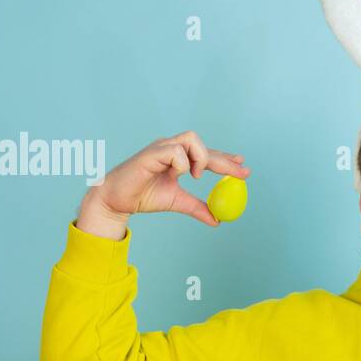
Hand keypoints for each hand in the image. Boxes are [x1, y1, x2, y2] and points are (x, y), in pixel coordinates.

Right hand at [77, 131, 250, 237]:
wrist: (117, 201)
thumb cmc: (144, 197)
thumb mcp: (177, 202)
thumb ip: (197, 207)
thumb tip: (217, 220)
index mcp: (176, 158)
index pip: (205, 154)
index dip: (225, 159)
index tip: (242, 166)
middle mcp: (169, 148)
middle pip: (203, 146)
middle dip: (224, 160)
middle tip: (241, 172)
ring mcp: (160, 148)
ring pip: (191, 139)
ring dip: (200, 158)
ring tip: (196, 176)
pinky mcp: (151, 153)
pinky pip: (175, 152)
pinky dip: (182, 164)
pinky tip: (177, 175)